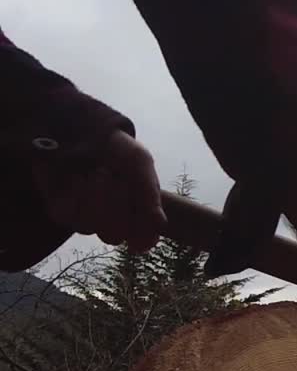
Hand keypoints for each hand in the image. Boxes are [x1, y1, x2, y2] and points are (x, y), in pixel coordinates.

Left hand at [32, 130, 165, 252]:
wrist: (82, 130)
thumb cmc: (116, 147)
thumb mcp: (140, 162)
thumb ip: (150, 192)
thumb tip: (161, 224)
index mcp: (137, 212)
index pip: (142, 240)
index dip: (142, 235)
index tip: (139, 217)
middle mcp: (112, 221)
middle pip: (114, 236)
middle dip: (115, 206)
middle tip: (115, 177)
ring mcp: (86, 218)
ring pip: (90, 228)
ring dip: (95, 198)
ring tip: (98, 172)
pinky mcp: (61, 211)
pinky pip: (67, 217)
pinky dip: (75, 195)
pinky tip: (79, 177)